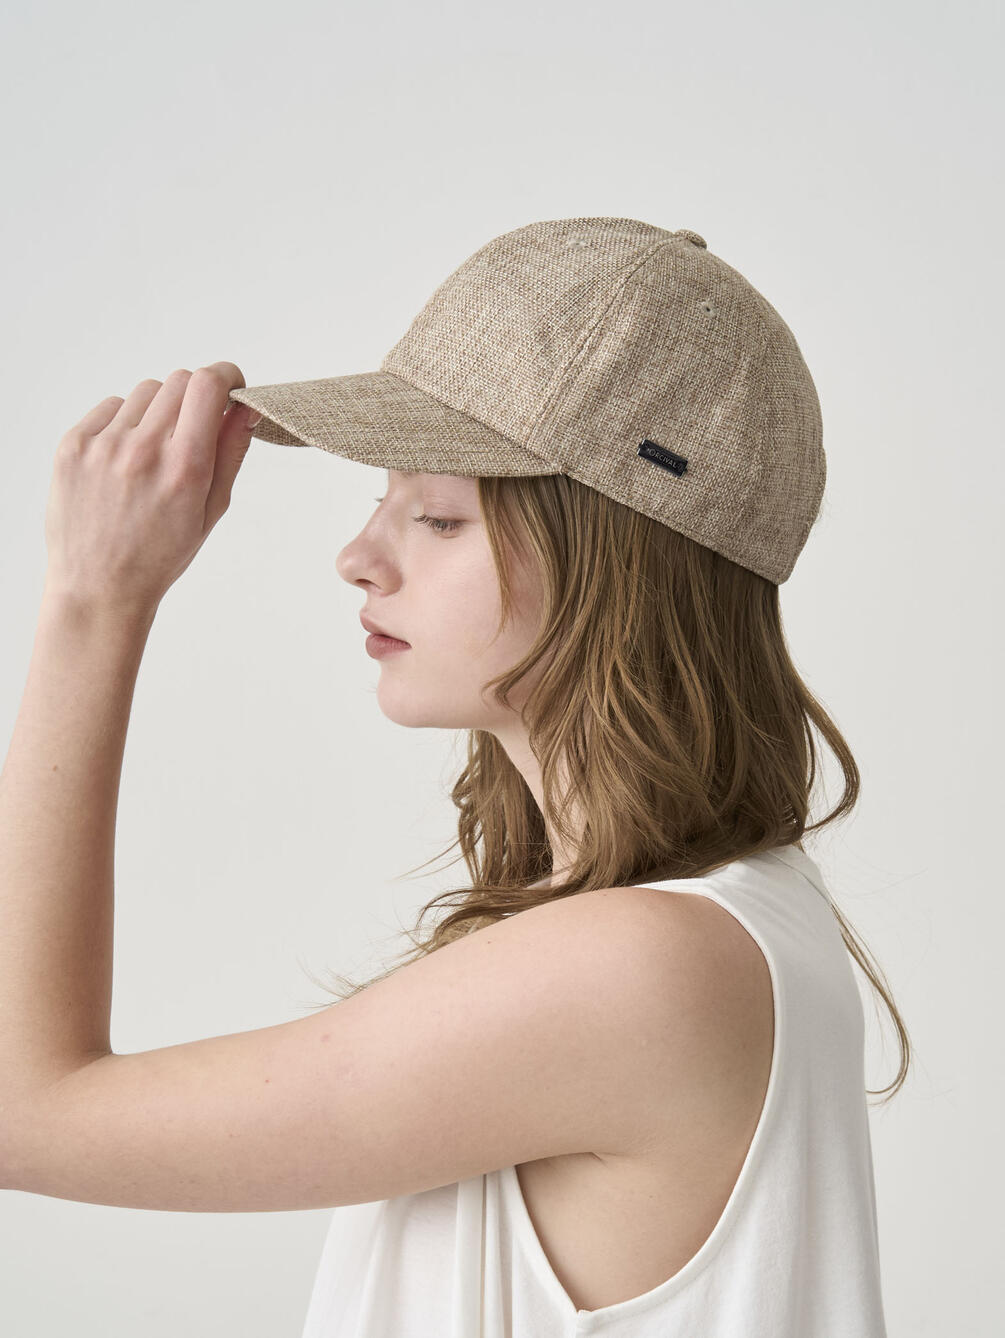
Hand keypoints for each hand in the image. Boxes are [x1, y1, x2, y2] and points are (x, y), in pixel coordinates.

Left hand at [43, 362, 259, 617]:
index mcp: (185, 468)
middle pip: (179, 381)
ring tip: (154, 451)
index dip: (226, 377)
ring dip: (158, 410)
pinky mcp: (73, 445)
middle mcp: (143, 450)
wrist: (99, 586)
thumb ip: (231, 452)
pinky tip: (125, 458)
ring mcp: (103, 445)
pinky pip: (110, 407)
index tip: (230, 387)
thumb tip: (245, 407)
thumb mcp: (211, 510)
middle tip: (194, 428)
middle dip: (196, 397)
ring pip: (145, 391)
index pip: (208, 385)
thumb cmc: (160, 555)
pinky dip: (124, 422)